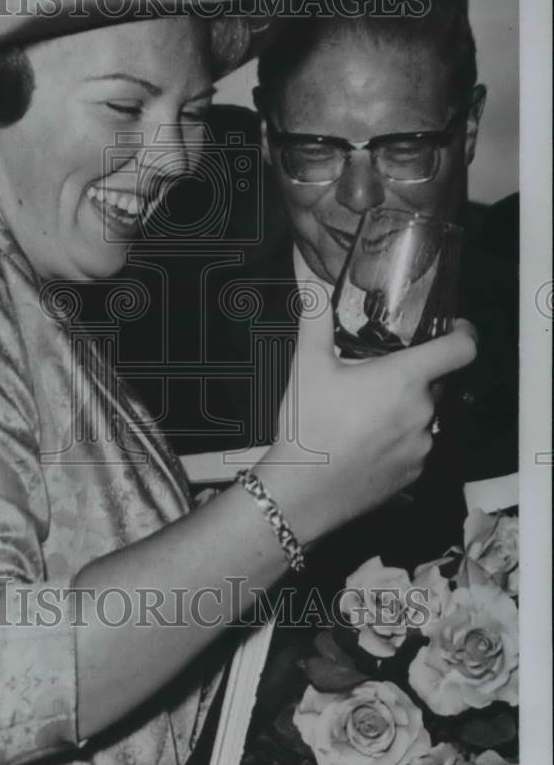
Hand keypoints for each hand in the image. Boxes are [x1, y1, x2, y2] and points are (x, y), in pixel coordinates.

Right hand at [258, 295, 476, 545]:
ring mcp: (422, 445)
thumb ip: (314, 314)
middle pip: (434, 381)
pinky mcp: (414, 472)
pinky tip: (363, 440)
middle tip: (374, 372)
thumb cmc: (308, 426)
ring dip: (403, 407)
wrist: (302, 492)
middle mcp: (423, 411)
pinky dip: (397, 437)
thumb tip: (305, 273)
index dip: (462, 332)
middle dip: (410, 373)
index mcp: (405, 379)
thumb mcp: (307, 364)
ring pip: (422, 413)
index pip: (461, 348)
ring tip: (362, 411)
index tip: (450, 327)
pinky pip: (415, 444)